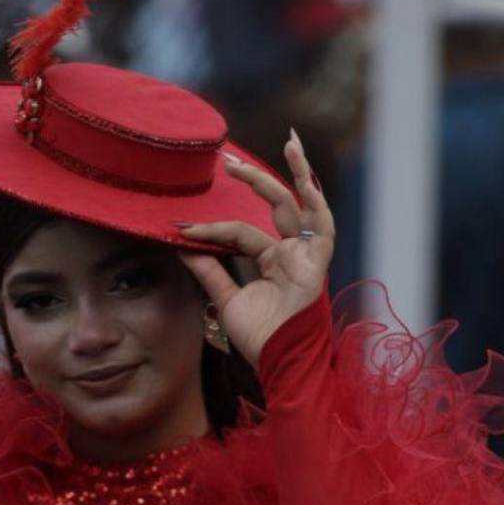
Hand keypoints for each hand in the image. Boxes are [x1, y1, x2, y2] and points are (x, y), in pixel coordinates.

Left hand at [176, 129, 334, 369]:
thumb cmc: (260, 338)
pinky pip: (321, 228)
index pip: (240, 231)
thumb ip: (208, 270)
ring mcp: (304, 256)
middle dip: (254, 179)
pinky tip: (307, 179)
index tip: (182, 227)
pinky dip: (317, 203)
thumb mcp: (226, 299)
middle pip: (275, 205)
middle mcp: (289, 253)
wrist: (279, 363)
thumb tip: (181, 244)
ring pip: (301, 206)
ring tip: (290, 142)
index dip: (211, 228)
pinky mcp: (317, 264)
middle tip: (228, 159)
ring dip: (297, 173)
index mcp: (270, 261)